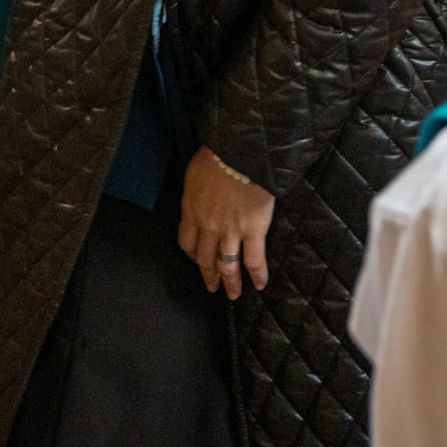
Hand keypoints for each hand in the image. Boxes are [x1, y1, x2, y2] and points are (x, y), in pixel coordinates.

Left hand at [178, 146, 273, 298]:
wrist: (239, 153)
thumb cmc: (217, 156)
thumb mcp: (194, 173)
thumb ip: (195, 191)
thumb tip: (199, 195)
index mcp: (191, 210)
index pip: (187, 242)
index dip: (192, 255)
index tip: (196, 260)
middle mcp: (208, 226)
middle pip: (205, 259)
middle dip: (208, 275)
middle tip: (212, 286)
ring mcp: (230, 232)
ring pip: (226, 265)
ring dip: (230, 283)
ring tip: (233, 294)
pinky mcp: (253, 231)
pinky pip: (254, 260)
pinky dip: (257, 275)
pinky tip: (259, 285)